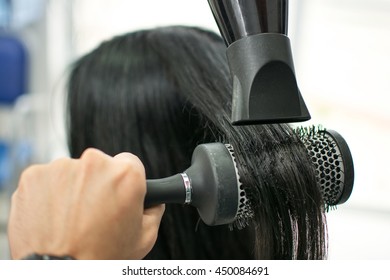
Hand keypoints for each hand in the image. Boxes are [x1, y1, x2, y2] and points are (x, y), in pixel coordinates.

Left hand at [8, 148, 163, 259]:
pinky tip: (54, 217)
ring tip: (72, 219)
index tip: (117, 192)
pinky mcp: (33, 176)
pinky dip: (49, 194)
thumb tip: (154, 201)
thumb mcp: (145, 238)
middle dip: (99, 184)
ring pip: (72, 172)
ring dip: (73, 189)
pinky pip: (47, 180)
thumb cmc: (100, 258)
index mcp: (125, 174)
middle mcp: (94, 164)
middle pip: (100, 165)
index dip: (125, 180)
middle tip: (95, 212)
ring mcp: (61, 168)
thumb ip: (154, 210)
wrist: (60, 274)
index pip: (130, 162)